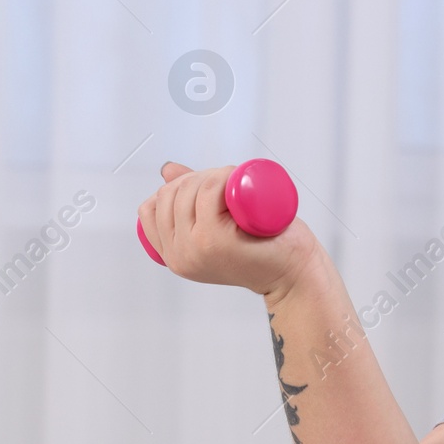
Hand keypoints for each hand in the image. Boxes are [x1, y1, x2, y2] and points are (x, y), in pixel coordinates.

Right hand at [137, 161, 319, 296]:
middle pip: (169, 194)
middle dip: (197, 177)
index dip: (175, 188)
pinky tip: (237, 186)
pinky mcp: (214, 239)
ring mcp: (194, 248)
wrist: (293, 273)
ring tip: (236, 187)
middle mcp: (178, 255)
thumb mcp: (216, 225)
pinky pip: (207, 191)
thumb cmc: (262, 247)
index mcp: (173, 255)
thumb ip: (190, 201)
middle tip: (228, 184)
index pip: (150, 208)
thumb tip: (167, 170)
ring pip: (189, 189)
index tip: (203, 188)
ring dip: (214, 176)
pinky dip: (222, 178)